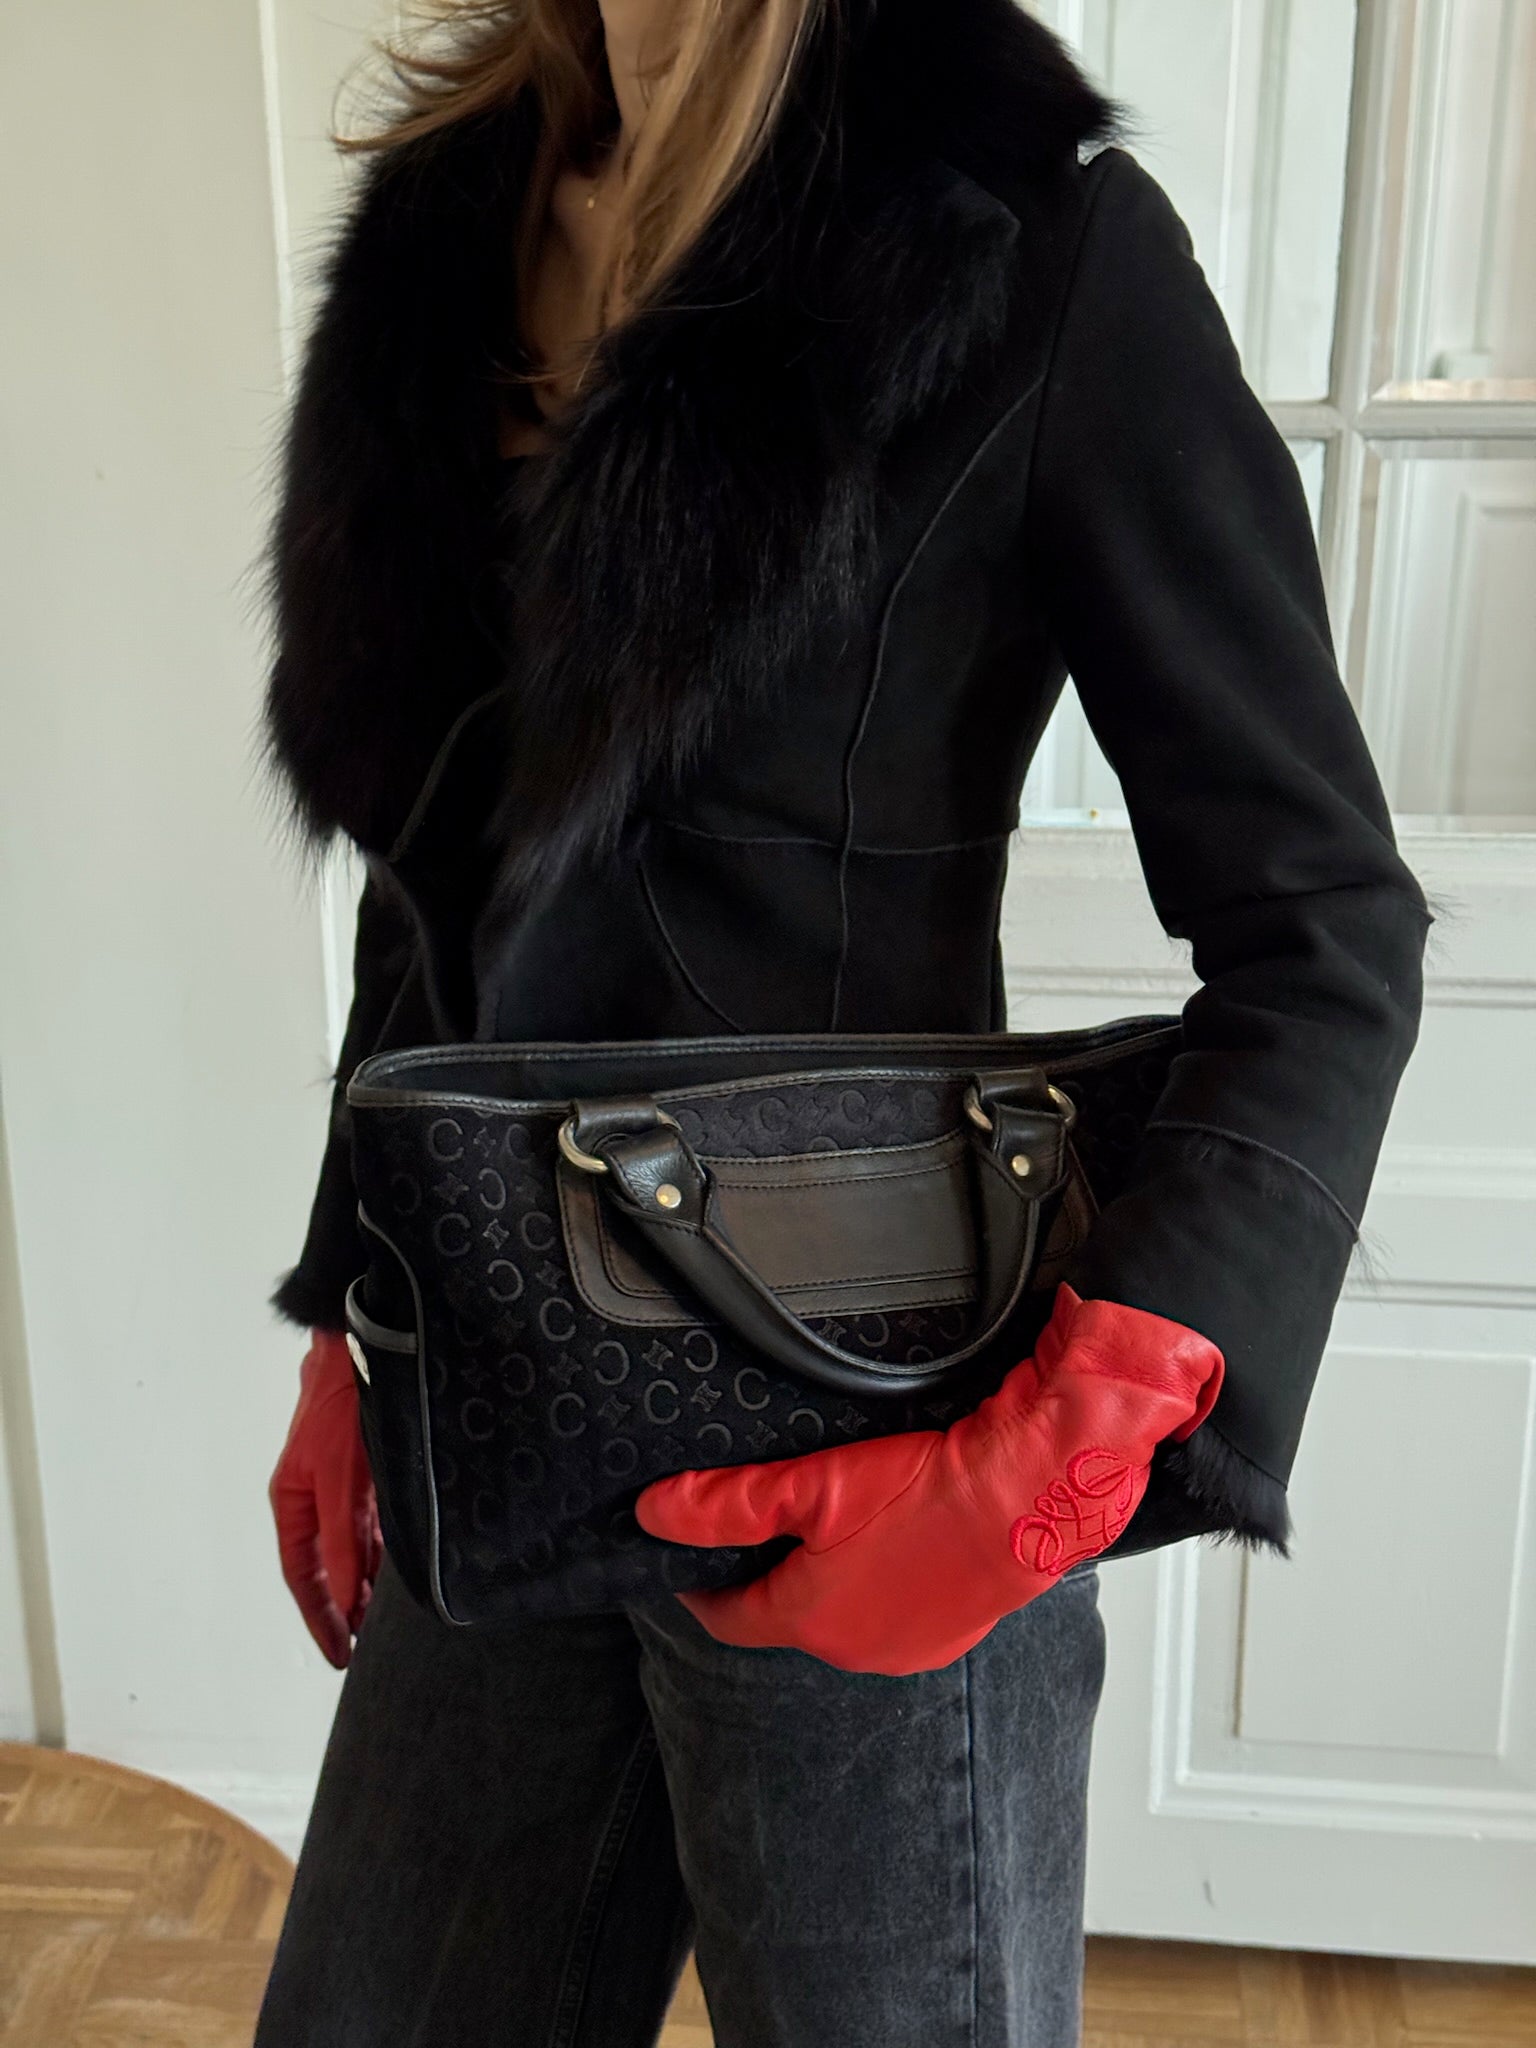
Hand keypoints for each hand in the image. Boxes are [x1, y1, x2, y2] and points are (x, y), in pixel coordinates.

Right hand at [269, 1328, 381, 1667]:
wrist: (359, 1346)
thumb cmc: (340, 1405)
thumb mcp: (341, 1478)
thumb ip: (343, 1537)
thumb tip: (344, 1592)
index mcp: (293, 1501)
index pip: (303, 1575)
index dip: (320, 1617)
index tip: (339, 1654)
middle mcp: (316, 1497)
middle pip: (328, 1566)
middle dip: (344, 1606)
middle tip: (365, 1647)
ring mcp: (343, 1485)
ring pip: (354, 1547)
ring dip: (367, 1582)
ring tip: (383, 1621)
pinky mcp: (369, 1471)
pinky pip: (374, 1525)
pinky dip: (384, 1551)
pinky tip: (399, 1573)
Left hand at [635, 1283, 1222, 1675]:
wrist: (1031, 1494)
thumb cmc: (928, 1490)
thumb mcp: (812, 1487)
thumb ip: (726, 1505)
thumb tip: (655, 1514)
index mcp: (812, 1620)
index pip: (728, 1618)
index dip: (700, 1587)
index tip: (685, 1563)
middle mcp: (857, 1648)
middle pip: (786, 1615)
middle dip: (767, 1577)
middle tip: (758, 1528)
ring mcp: (908, 1645)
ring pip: (842, 1614)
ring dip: (826, 1581)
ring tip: (829, 1527)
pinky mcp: (951, 1631)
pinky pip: (892, 1610)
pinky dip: (878, 1582)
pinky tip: (891, 1540)